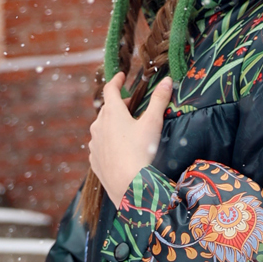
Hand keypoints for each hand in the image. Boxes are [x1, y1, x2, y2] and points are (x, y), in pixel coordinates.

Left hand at [88, 73, 171, 206]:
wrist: (128, 185)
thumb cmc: (141, 151)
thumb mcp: (153, 124)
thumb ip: (159, 100)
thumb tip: (168, 80)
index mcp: (112, 113)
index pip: (111, 89)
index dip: (117, 80)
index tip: (121, 76)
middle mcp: (98, 125)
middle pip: (107, 109)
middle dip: (119, 105)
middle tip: (131, 107)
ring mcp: (94, 144)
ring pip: (102, 128)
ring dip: (112, 125)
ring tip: (125, 130)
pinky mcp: (94, 160)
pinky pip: (100, 146)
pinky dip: (108, 143)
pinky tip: (118, 150)